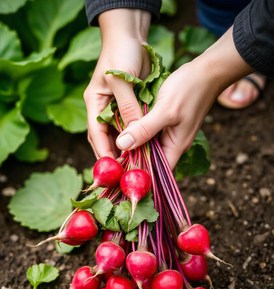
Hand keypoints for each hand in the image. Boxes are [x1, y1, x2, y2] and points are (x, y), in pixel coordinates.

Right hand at [83, 9, 150, 158]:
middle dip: (115, 155)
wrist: (130, 35)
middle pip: (106, 139)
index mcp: (94, 103)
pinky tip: (146, 146)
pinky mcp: (129, 106)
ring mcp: (116, 108)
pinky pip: (132, 126)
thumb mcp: (122, 79)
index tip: (113, 169)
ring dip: (128, 148)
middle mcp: (103, 109)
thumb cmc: (121, 52)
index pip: (96, 134)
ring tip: (137, 164)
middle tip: (127, 172)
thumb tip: (132, 134)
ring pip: (119, 135)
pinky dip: (137, 137)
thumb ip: (127, 107)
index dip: (104, 152)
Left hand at [115, 27, 252, 168]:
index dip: (138, 175)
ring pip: (148, 146)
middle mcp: (173, 144)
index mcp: (175, 146)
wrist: (208, 70)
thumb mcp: (165, 110)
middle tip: (110, 160)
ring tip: (112, 147)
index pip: (155, 172)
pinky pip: (150, 133)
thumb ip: (144, 129)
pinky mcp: (166, 123)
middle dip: (132, 161)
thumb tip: (122, 145)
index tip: (117, 173)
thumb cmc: (189, 89)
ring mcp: (170, 133)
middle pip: (150, 160)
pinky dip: (138, 132)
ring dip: (133, 145)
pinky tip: (124, 129)